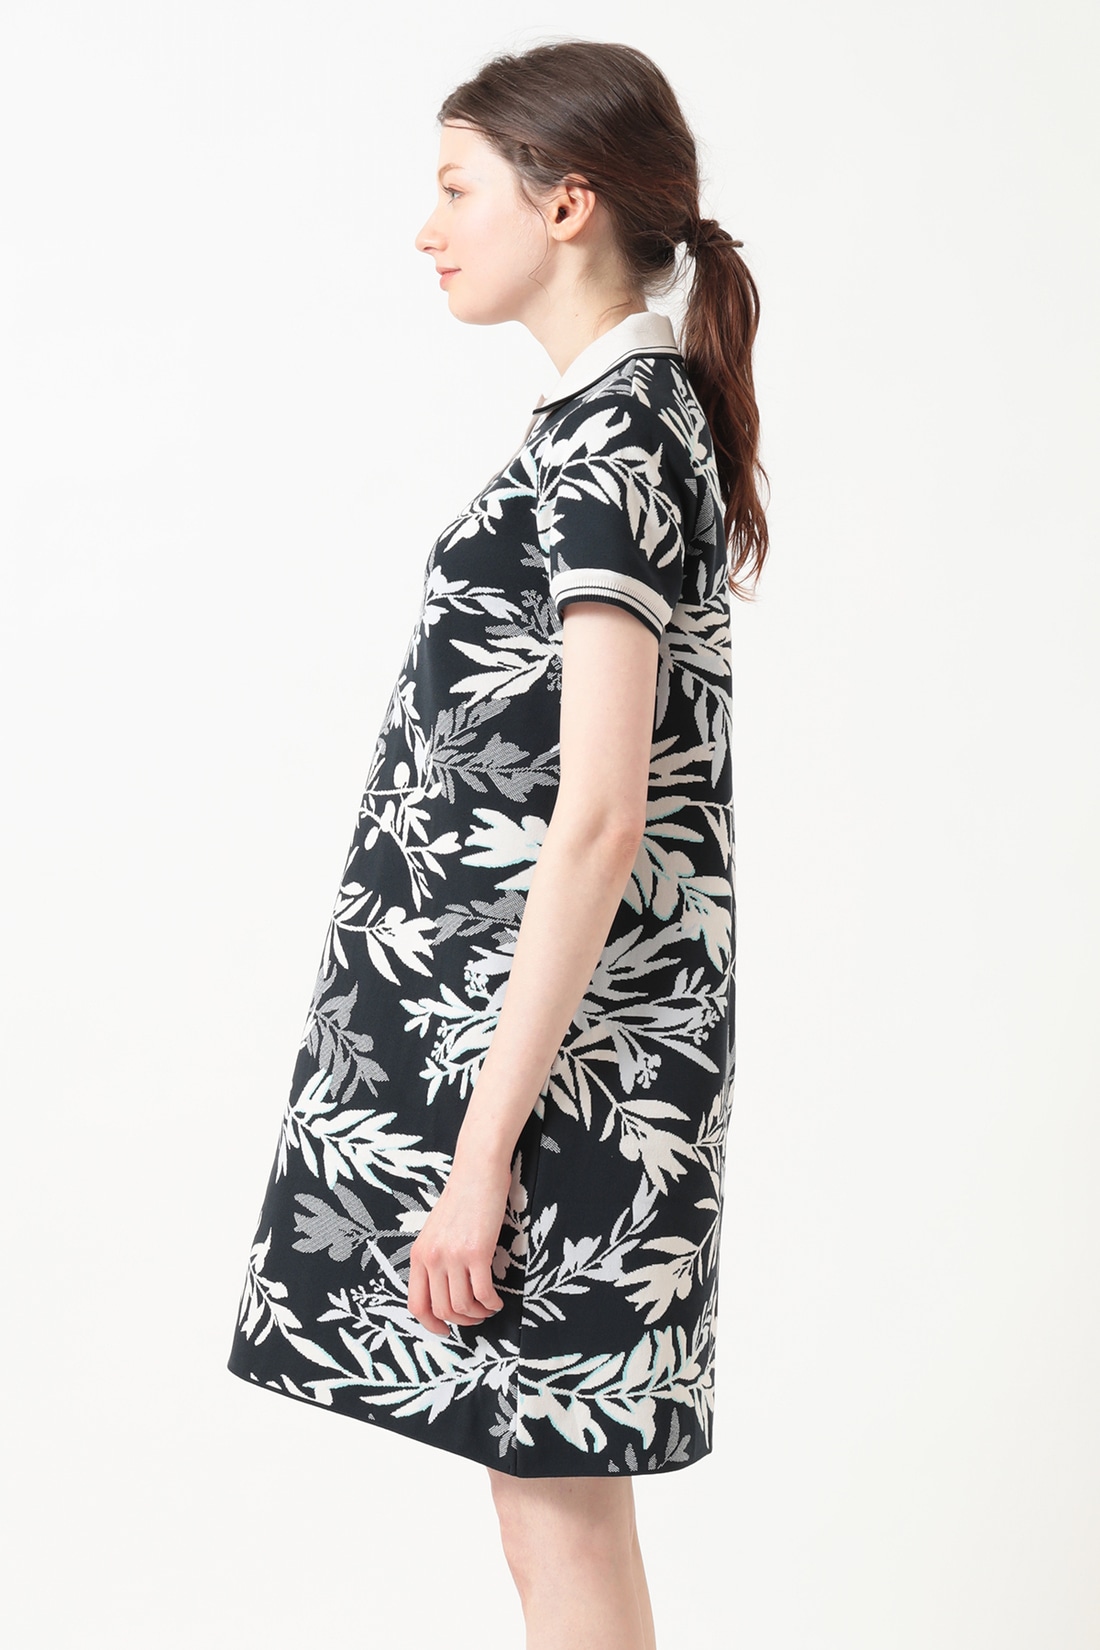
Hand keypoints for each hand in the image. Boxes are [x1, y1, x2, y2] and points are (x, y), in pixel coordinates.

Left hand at [407, 1141, 510, 1336]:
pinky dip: (491, 1303)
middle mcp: (432, 1257)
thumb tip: (445, 1291)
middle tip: (476, 1318)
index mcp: (419, 1254)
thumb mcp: (437, 1231)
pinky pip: (483, 1293)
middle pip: (442, 1309)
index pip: (416, 1303)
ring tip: (489, 1309)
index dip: (430, 1324)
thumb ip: (436, 1258)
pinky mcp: (477, 1252)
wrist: (477, 1171)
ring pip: (463, 1305)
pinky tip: (497, 1300)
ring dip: (478, 1314)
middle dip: (461, 1322)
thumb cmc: (462, 1198)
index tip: (445, 1330)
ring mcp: (453, 1255)